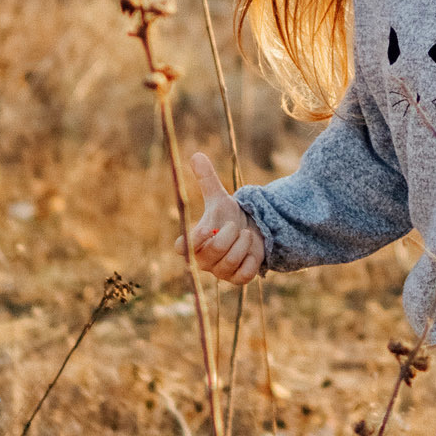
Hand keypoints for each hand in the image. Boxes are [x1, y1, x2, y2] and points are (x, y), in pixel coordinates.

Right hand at [174, 152, 264, 284]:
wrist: (252, 230)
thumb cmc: (229, 216)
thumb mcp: (219, 197)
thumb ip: (206, 179)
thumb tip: (196, 155)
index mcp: (194, 241)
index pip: (182, 247)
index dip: (192, 241)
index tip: (207, 227)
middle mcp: (204, 260)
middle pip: (212, 253)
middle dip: (229, 235)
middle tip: (236, 225)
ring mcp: (220, 272)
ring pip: (230, 262)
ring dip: (242, 244)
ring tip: (246, 234)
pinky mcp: (237, 280)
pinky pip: (244, 274)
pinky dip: (251, 259)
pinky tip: (252, 250)